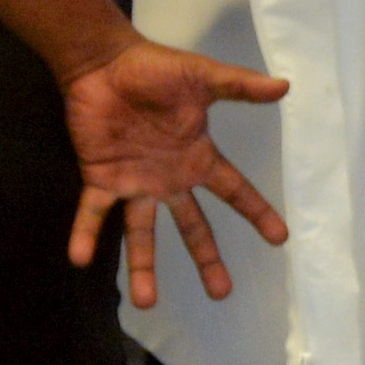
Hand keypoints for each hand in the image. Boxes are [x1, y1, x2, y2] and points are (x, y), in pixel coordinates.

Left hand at [54, 35, 291, 307]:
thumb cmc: (153, 68)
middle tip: (221, 293)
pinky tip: (80, 258)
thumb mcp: (202, 76)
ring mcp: (135, 182)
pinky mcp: (101, 178)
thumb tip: (284, 86)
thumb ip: (239, 85)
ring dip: (143, 267)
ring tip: (145, 303)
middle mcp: (169, 179)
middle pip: (192, 227)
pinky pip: (94, 212)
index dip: (257, 213)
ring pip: (141, 233)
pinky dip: (86, 235)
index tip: (280, 239)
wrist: (103, 62)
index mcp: (196, 157)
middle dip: (207, 260)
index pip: (234, 190)